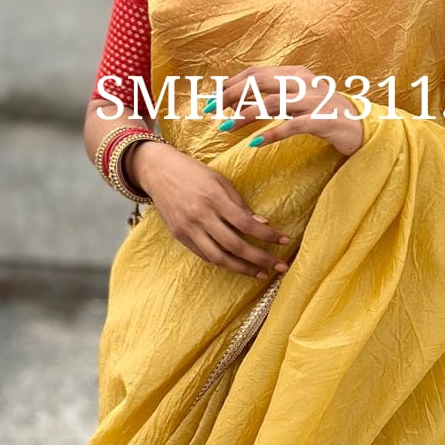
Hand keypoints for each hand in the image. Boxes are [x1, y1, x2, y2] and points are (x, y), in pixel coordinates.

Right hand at [126, 142, 292, 280]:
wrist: (158, 171)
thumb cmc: (194, 172)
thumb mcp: (220, 180)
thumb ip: (240, 204)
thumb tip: (262, 224)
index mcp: (214, 198)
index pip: (246, 224)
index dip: (268, 235)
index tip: (286, 241)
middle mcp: (200, 216)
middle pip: (235, 245)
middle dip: (260, 259)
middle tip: (280, 266)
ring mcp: (188, 228)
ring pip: (219, 257)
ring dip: (243, 269)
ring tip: (261, 273)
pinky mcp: (180, 236)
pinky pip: (205, 255)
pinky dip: (223, 262)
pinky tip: (238, 265)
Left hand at [213, 65, 363, 158]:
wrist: (360, 127)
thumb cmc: (323, 114)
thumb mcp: (295, 101)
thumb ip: (269, 98)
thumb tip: (235, 102)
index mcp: (294, 73)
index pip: (255, 73)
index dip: (230, 84)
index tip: (211, 98)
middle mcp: (303, 81)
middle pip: (259, 83)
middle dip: (231, 95)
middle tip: (211, 111)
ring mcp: (313, 99)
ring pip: (272, 102)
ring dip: (246, 115)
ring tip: (227, 128)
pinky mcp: (321, 119)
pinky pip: (291, 125)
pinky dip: (271, 134)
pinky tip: (255, 144)